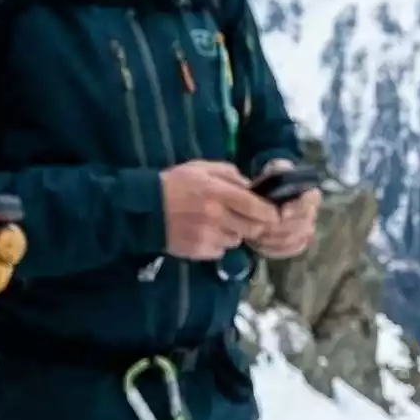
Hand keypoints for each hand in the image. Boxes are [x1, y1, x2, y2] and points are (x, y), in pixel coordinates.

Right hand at [161, 161, 276, 261]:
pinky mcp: (199, 250)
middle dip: (254, 224)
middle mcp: (215, 216)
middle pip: (251, 228)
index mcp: (218, 192)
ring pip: (236, 240)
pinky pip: (221, 251)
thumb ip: (229, 174)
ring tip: (219, 223)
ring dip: (234, 233)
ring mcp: (207, 236)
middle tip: (247, 219)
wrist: (144, 208)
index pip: (256, 207)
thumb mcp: (201, 168)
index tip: (274, 214)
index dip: (269, 213)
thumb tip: (250, 186)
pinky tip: (206, 233)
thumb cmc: (175, 184)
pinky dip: (219, 244)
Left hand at [250, 161, 320, 259]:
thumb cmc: (273, 183)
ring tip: (256, 234)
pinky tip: (259, 244)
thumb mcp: (275, 170)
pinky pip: (289, 250)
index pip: (313, 200)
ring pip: (294, 239)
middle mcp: (311, 214)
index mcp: (310, 194)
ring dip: (274, 238)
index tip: (282, 212)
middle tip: (260, 226)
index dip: (299, 207)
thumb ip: (279, 169)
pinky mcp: (297, 244)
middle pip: (301, 225)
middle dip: (280, 227)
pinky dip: (274, 249)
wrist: (270, 199)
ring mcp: (306, 230)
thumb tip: (281, 171)